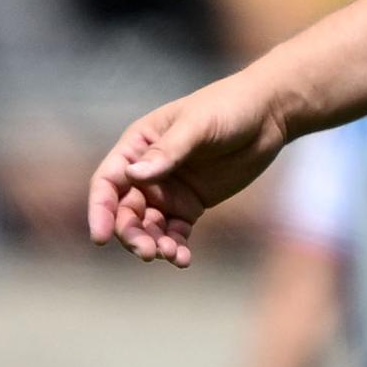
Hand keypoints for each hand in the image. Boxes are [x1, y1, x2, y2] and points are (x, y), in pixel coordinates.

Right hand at [86, 77, 284, 266]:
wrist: (267, 115)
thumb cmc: (228, 107)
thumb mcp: (197, 125)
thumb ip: (167, 151)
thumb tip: (132, 176)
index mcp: (138, 145)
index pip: (108, 181)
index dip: (100, 209)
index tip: (100, 238)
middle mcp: (147, 171)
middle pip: (125, 211)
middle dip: (132, 235)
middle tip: (148, 252)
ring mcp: (168, 190)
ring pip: (148, 226)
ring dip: (153, 244)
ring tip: (171, 255)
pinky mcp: (190, 206)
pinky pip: (175, 232)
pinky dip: (175, 247)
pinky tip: (183, 259)